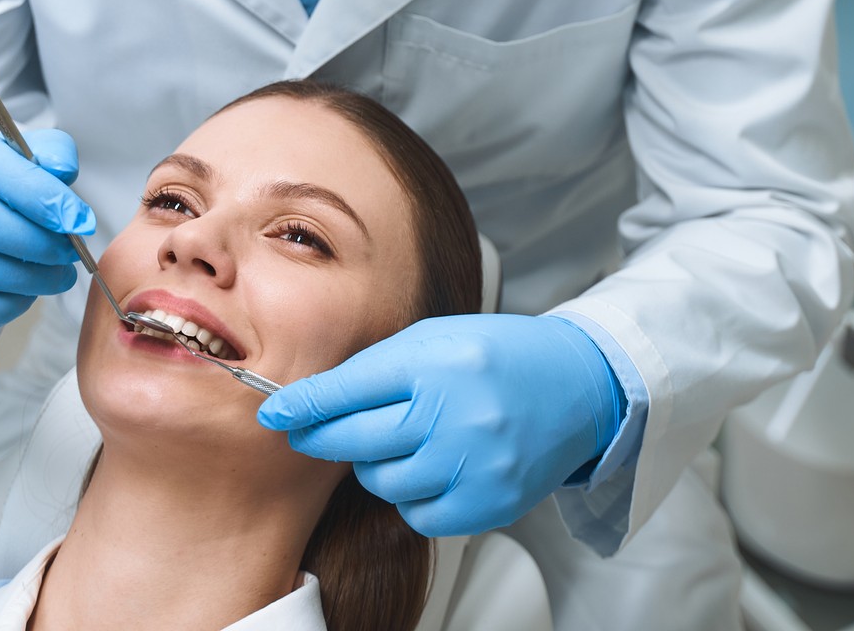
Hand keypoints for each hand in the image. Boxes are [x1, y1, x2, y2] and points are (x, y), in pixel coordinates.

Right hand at [0, 123, 92, 344]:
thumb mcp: (18, 153)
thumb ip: (49, 151)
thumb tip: (62, 172)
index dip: (41, 196)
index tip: (80, 221)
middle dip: (38, 243)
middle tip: (70, 253)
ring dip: (28, 279)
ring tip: (56, 276)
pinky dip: (3, 307)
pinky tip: (24, 295)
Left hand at [258, 314, 623, 536]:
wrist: (579, 385)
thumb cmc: (503, 356)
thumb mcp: (438, 339)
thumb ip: (378, 368)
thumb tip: (313, 401)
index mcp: (438, 361)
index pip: (349, 388)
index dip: (303, 405)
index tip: (274, 414)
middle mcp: (455, 413)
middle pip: (355, 440)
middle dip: (325, 436)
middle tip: (315, 432)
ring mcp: (474, 463)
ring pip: (382, 480)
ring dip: (378, 464)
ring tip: (407, 439)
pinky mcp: (488, 502)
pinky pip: (418, 513)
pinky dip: (415, 494)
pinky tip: (435, 466)